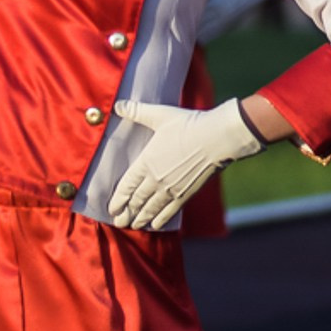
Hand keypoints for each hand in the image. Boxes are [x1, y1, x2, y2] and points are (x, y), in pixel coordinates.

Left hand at [107, 98, 263, 230]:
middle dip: (127, 213)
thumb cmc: (188, 125)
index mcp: (146, 163)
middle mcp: (156, 180)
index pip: (126, 186)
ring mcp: (172, 189)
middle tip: (118, 222)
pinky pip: (171, 210)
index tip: (111, 209)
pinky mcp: (188, 193)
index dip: (118, 199)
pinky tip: (156, 225)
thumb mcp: (159, 115)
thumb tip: (116, 104)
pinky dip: (162, 219)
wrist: (218, 138)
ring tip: (134, 226)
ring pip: (152, 208)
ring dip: (142, 218)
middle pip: (137, 201)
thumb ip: (136, 111)